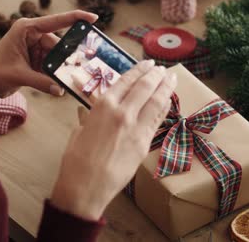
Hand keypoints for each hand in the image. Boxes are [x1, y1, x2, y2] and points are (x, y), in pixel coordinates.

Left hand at [0, 10, 97, 109]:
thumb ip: (41, 82)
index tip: (93, 18)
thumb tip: (60, 90)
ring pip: (57, 57)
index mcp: (26, 29)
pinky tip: (59, 83)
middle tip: (78, 68)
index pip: (55, 21)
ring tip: (66, 80)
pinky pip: (52, 65)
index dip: (76, 18)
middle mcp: (32, 35)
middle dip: (67, 57)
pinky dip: (56, 74)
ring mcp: (35, 47)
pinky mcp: (36, 59)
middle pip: (59, 44)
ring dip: (61, 68)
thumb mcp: (18, 76)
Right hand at [50, 60, 177, 219]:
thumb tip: (87, 112)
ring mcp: (136, 127)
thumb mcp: (78, 131)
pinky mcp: (144, 143)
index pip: (126, 81)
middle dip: (156, 75)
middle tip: (162, 69)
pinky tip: (168, 101)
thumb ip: (88, 118)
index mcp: (103, 105)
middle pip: (145, 87)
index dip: (139, 70)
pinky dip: (164, 107)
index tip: (147, 63)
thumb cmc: (76, 160)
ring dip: (165, 87)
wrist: (86, 186)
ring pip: (156, 101)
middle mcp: (122, 112)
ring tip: (172, 78)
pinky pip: (157, 120)